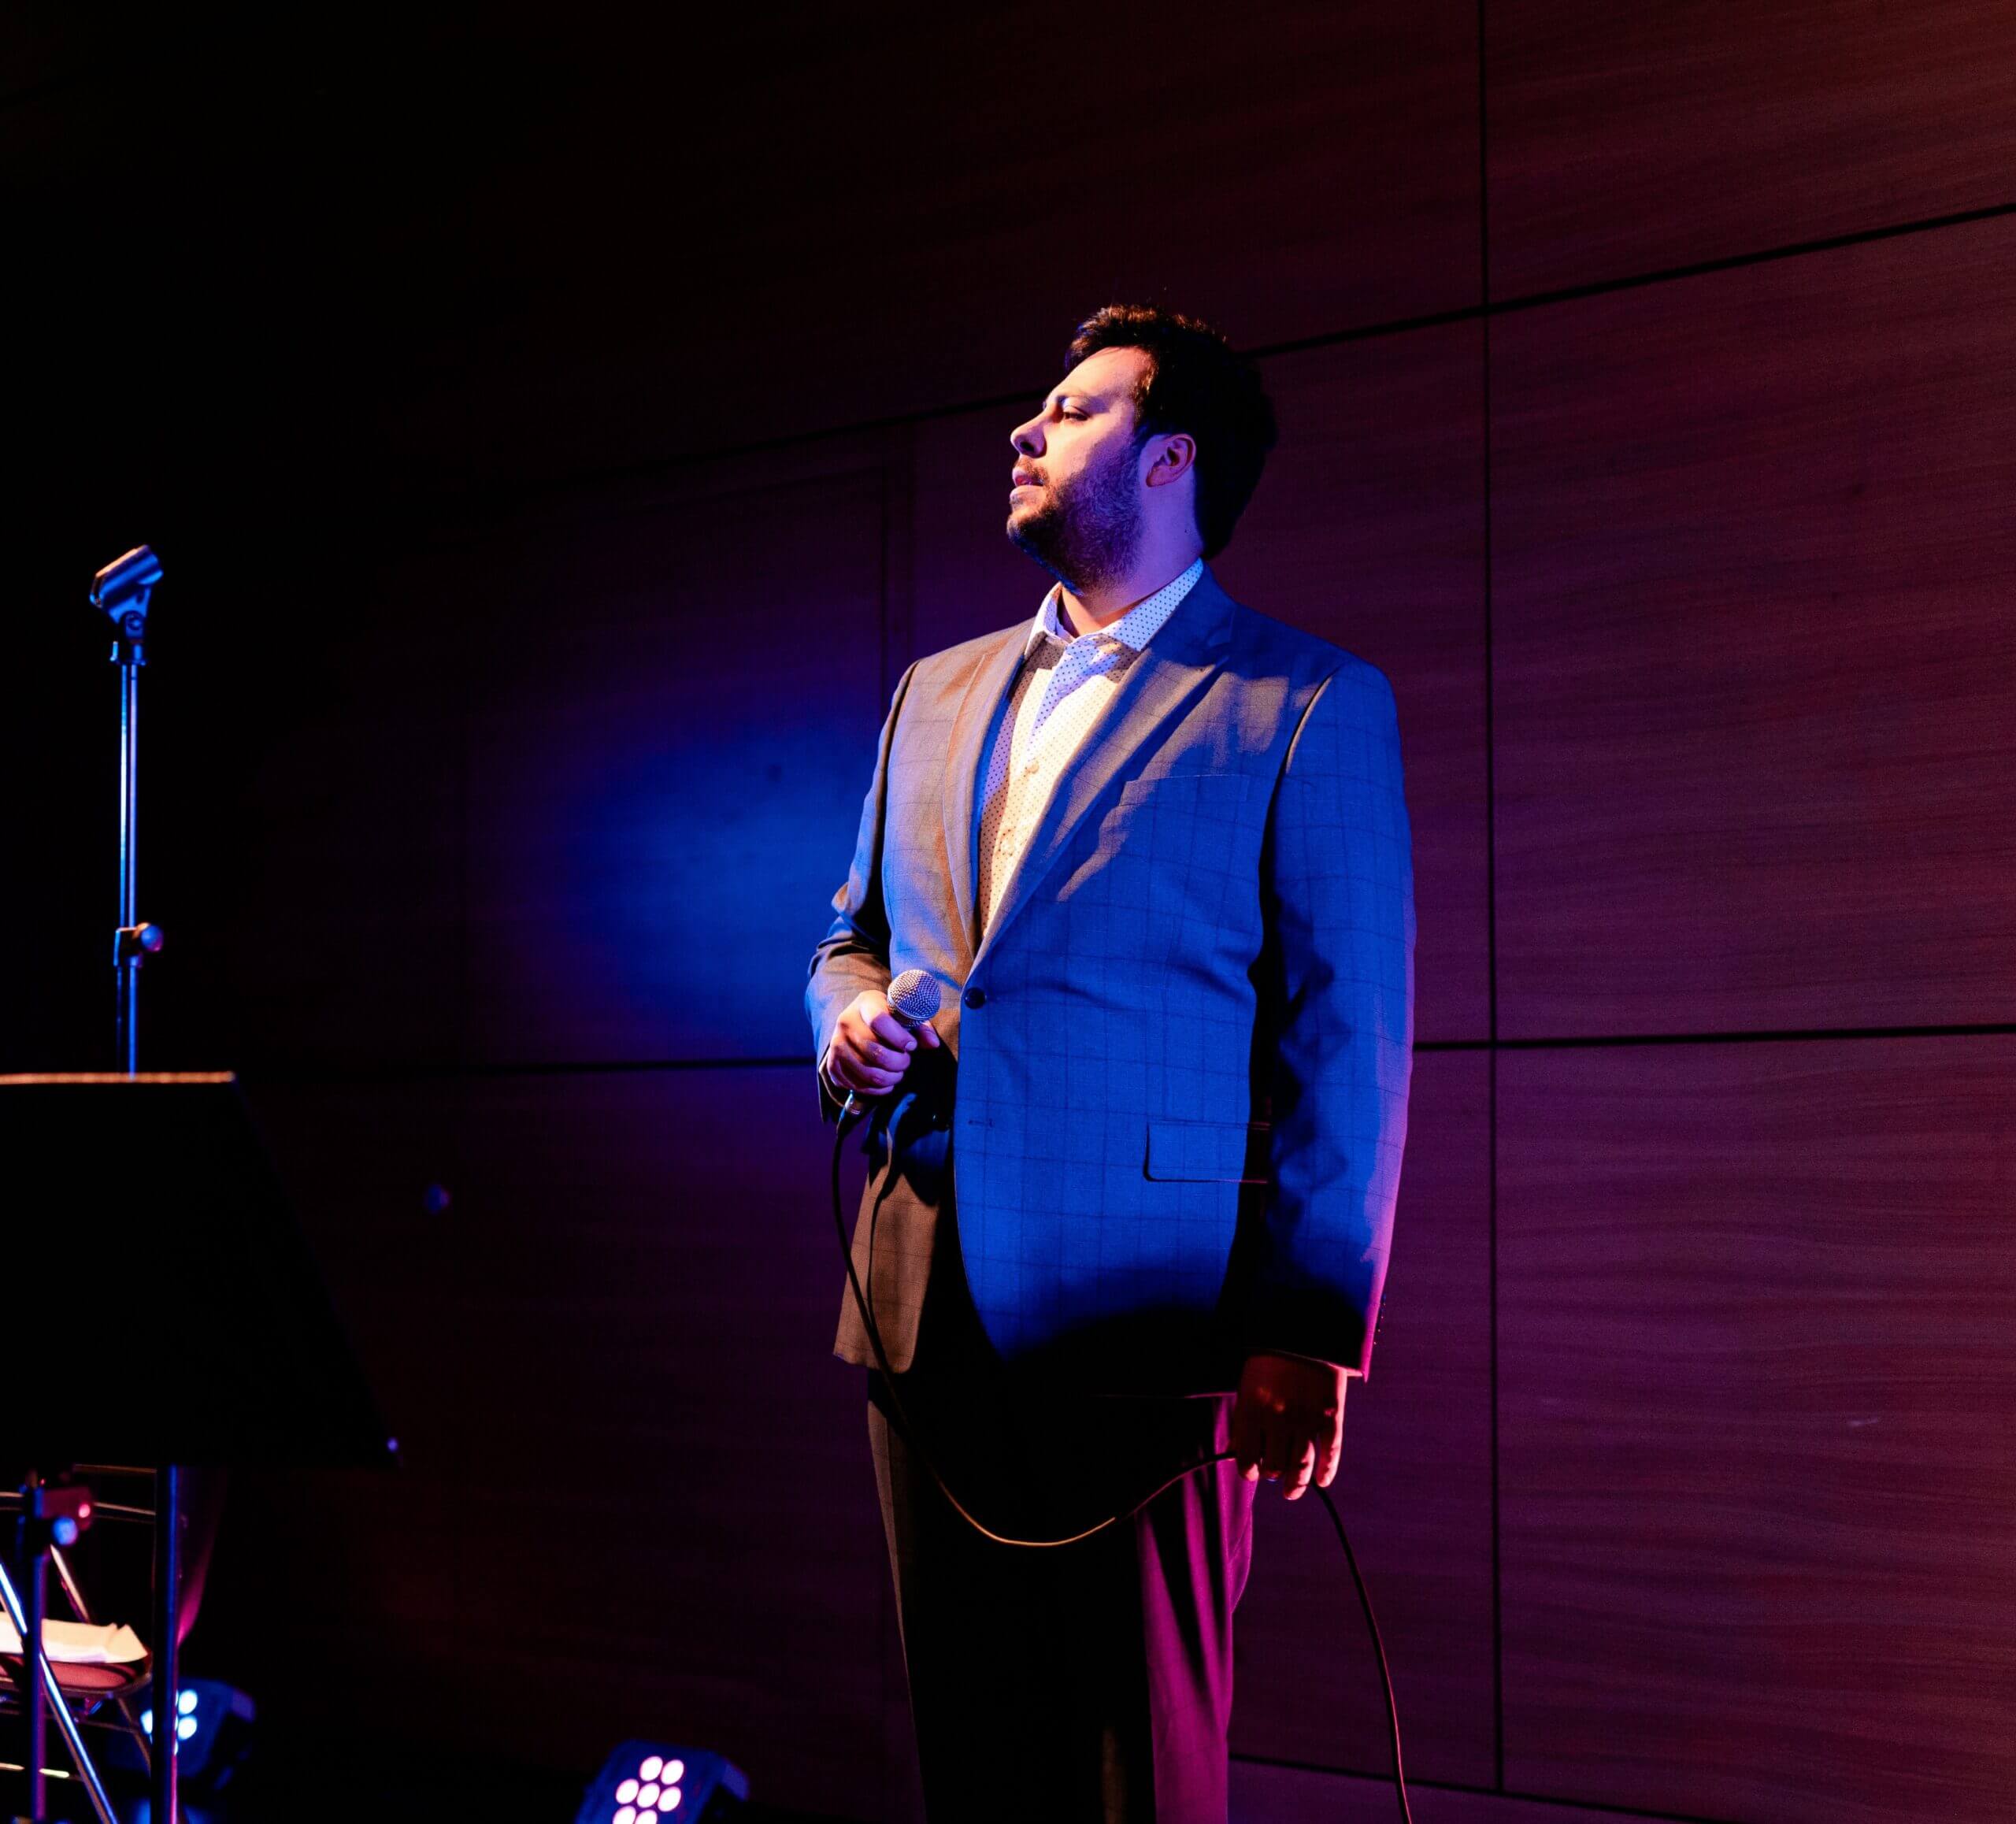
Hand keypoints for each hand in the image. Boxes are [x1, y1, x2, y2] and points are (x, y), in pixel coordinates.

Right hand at [827, 988, 941, 1100]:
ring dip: (890, 1078)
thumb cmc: (888, 1017)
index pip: (880, 1021)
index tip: (911, 1045)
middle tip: (906, 1061)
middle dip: (898, 1062)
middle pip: (874, 1051)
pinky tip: (886, 1083)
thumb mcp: (904, 1015)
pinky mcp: (832, 1064)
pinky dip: (877, 1090)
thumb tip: (932, 1044)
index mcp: (865, 1004)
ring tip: (898, 1073)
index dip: (899, 1037)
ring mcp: (836, 1045)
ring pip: (867, 1072)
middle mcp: (845, 1022)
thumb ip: (920, 1028)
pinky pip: (856, 1085)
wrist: (858, 1021)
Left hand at [1230, 1352, 1346, 1500]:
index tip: (1253, 1472)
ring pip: (1300, 1466)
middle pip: (1274, 1465)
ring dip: (1296, 1484)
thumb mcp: (1248, 1384)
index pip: (1246, 1458)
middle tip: (1274, 1473)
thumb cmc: (1271, 1356)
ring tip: (1291, 1491)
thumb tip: (1238, 1450)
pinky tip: (1322, 1481)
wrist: (1306, 1329)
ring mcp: (1306, 1419)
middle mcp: (1277, 1419)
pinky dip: (1326, 1471)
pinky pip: (1330, 1453)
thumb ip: (1244, 1418)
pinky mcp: (1331, 1415)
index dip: (1249, 1471)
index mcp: (1252, 1409)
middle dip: (1272, 1473)